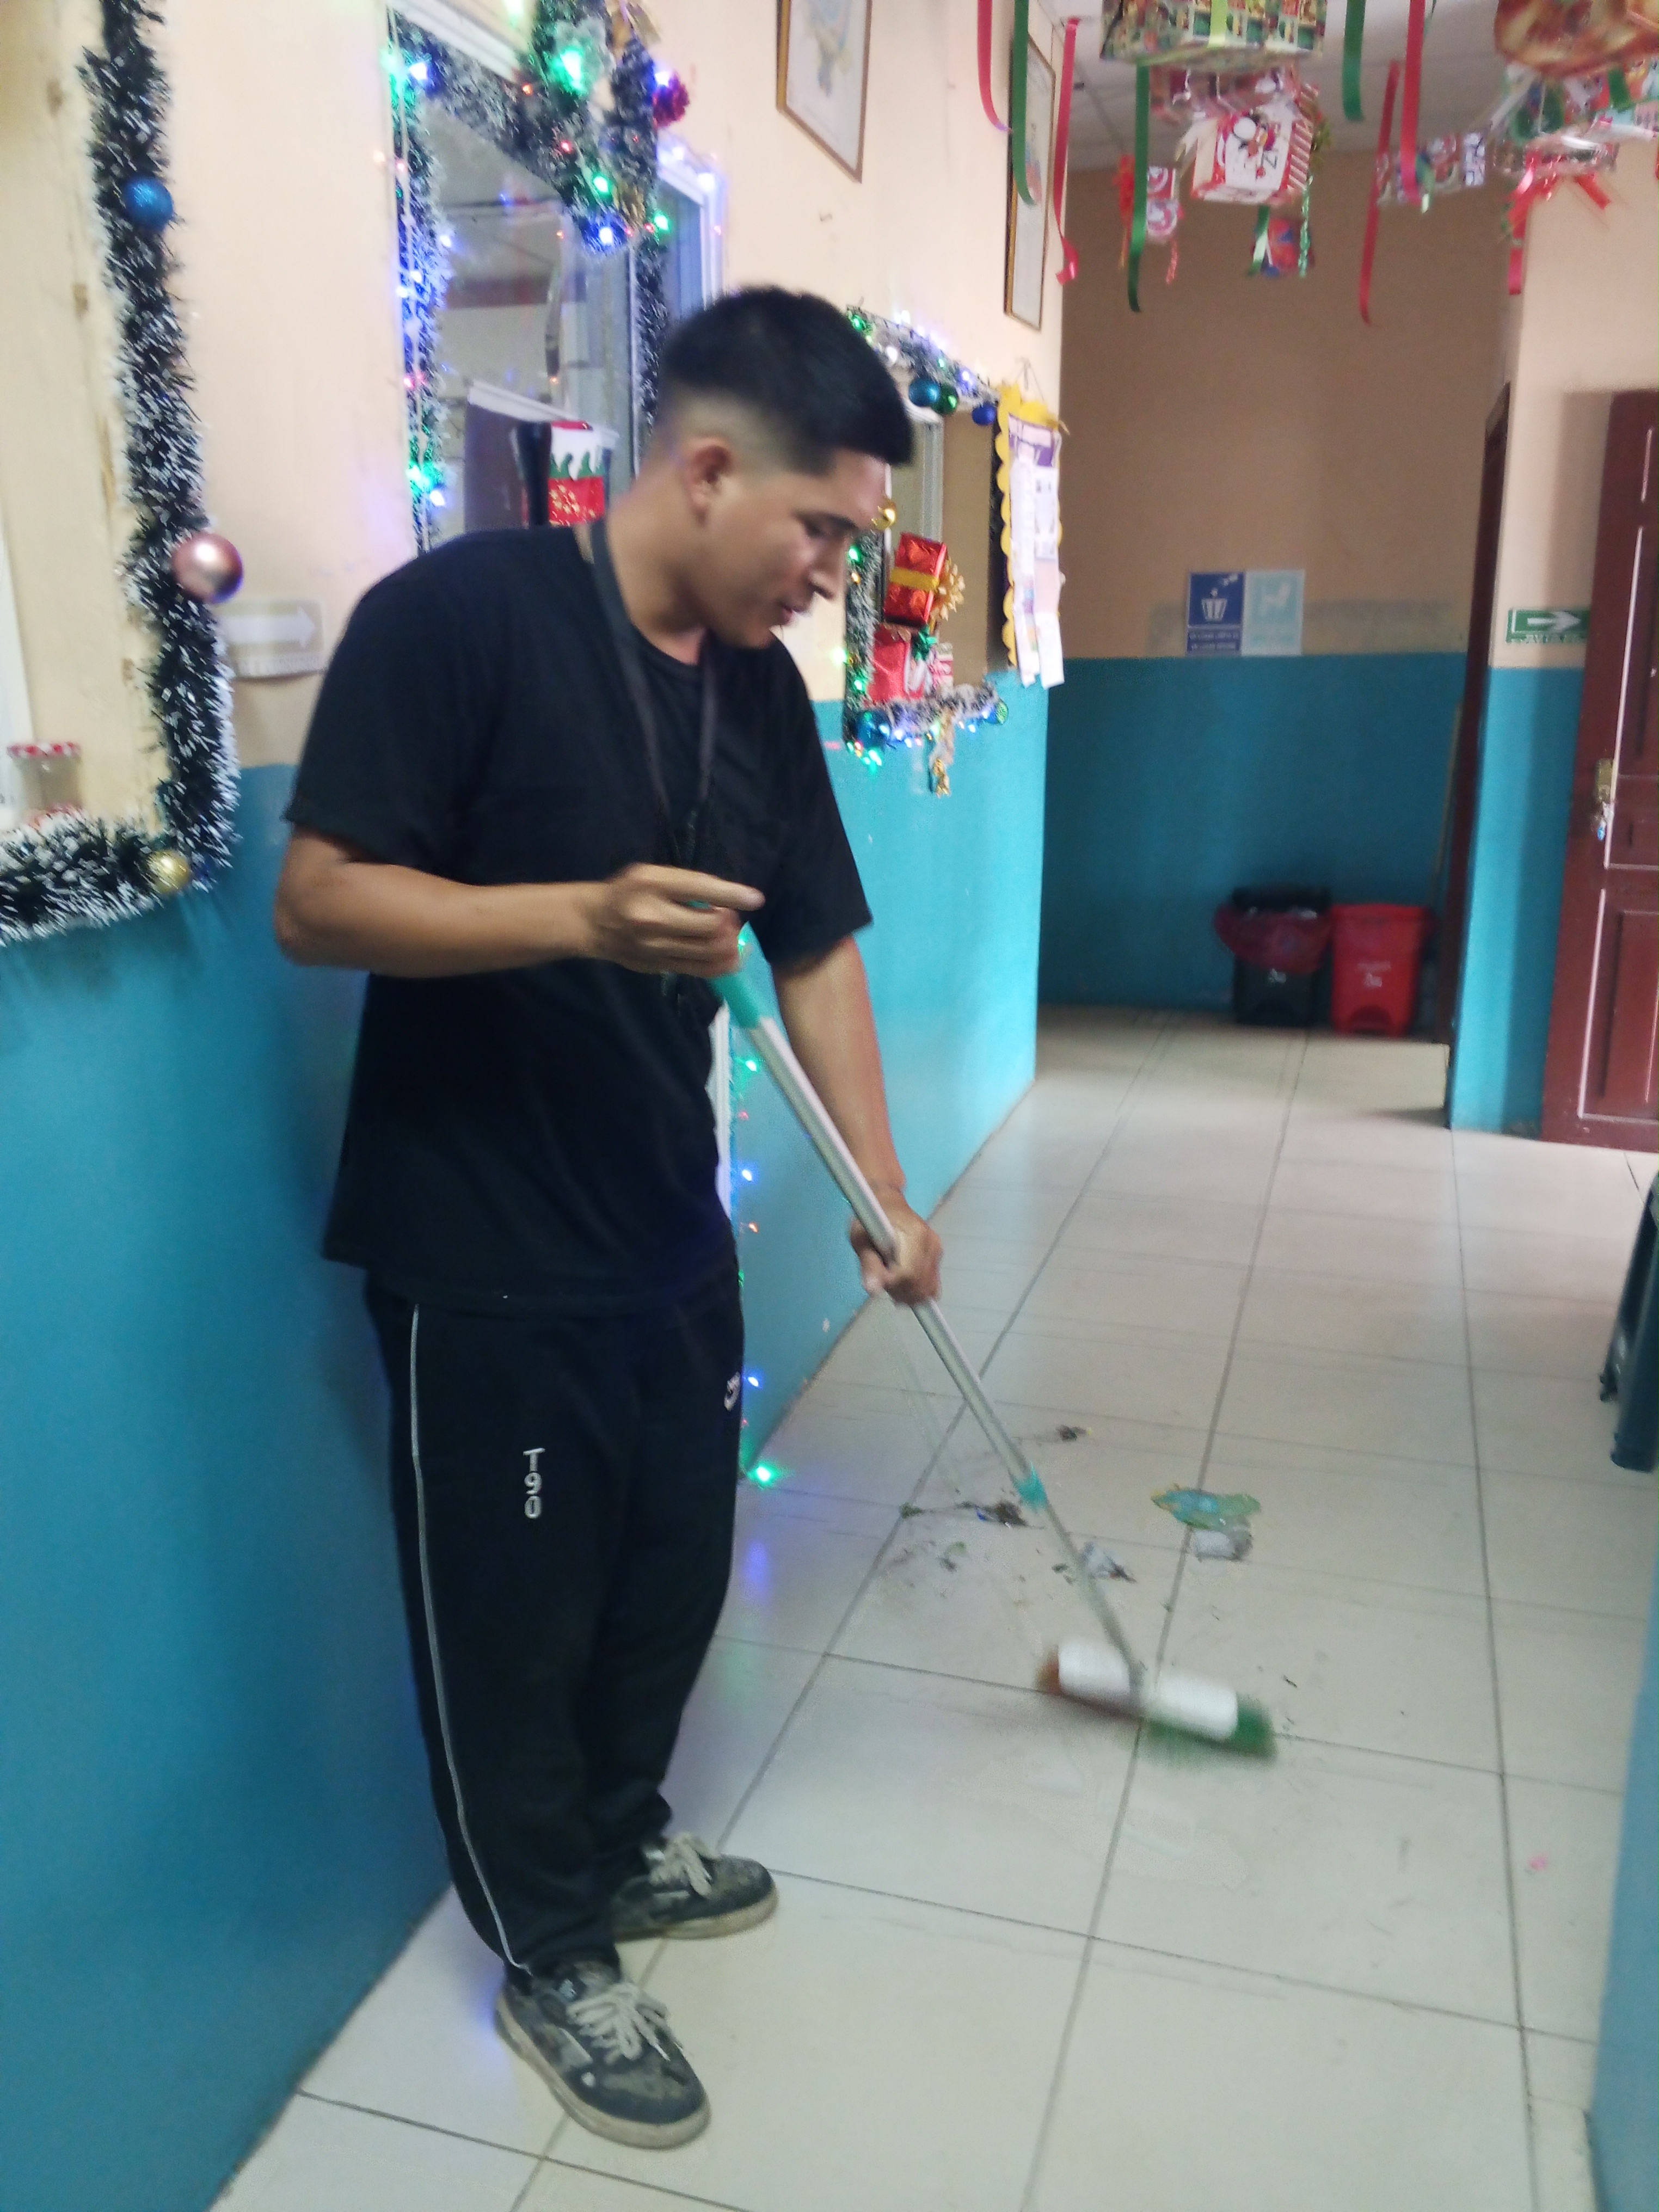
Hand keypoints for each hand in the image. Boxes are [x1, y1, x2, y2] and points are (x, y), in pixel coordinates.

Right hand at [582, 865, 762, 975]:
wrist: (594, 923)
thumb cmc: (628, 892)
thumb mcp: (653, 875)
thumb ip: (686, 885)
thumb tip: (725, 903)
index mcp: (652, 885)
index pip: (699, 889)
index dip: (732, 895)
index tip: (756, 899)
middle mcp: (654, 917)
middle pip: (709, 926)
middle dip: (730, 924)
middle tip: (732, 920)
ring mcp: (656, 947)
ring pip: (708, 952)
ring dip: (730, 946)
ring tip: (733, 939)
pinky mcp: (659, 967)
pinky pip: (699, 970)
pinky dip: (721, 965)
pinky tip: (730, 959)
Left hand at [850, 1192, 942, 1305]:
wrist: (888, 1203)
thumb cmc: (870, 1219)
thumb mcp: (861, 1239)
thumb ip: (869, 1264)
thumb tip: (872, 1290)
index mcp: (914, 1235)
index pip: (908, 1273)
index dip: (892, 1284)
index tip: (878, 1280)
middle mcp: (931, 1243)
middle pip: (920, 1283)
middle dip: (900, 1292)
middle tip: (882, 1282)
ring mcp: (937, 1250)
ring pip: (928, 1287)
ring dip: (908, 1294)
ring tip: (891, 1283)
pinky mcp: (937, 1257)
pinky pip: (932, 1284)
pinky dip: (918, 1291)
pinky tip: (904, 1286)